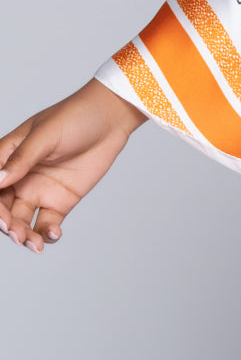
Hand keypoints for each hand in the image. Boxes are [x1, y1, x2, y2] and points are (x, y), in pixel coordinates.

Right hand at [0, 79, 146, 252]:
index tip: (2, 217)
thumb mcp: (46, 134)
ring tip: (34, 243)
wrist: (112, 118)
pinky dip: (47, 233)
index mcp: (8, 158)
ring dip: (23, 235)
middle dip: (7, 225)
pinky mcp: (61, 200)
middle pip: (3, 209)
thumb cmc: (75, 116)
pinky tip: (53, 234)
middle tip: (17, 233)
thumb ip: (22, 158)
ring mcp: (40, 190)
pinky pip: (47, 223)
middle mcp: (20, 178)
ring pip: (22, 221)